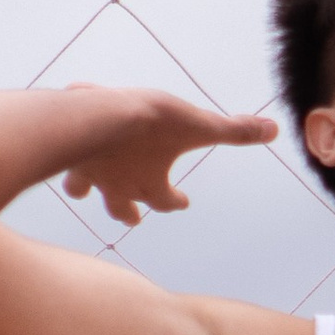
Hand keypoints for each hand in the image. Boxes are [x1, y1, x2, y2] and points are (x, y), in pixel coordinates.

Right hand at [58, 89, 278, 230]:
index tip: (184, 201)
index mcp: (151, 185)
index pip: (167, 202)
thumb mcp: (199, 124)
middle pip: (121, 209)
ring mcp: (88, 175)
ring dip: (84, 188)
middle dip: (126, 212)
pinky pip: (62, 162)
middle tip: (131, 217)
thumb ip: (235, 130)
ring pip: (82, 189)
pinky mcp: (65, 157)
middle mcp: (118, 187)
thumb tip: (274, 128)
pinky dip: (64, 157)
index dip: (176, 201)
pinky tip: (60, 150)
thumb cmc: (152, 124)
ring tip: (82, 188)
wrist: (99, 117)